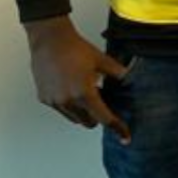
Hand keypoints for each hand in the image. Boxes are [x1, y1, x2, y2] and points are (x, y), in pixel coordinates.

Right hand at [25, 17, 129, 141]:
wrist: (50, 40)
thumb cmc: (75, 49)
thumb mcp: (103, 60)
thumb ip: (120, 73)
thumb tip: (134, 78)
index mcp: (84, 93)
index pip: (105, 118)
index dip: (118, 128)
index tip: (125, 137)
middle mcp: (67, 101)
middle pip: (89, 122)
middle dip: (99, 116)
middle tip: (102, 100)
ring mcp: (54, 101)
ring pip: (74, 119)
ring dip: (84, 112)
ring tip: (87, 93)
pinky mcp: (44, 98)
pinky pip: (61, 110)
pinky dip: (70, 106)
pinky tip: (72, 89)